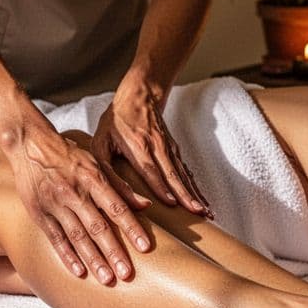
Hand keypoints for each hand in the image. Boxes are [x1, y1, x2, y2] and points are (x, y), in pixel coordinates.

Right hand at [9, 126, 150, 283]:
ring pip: (77, 236)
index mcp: (93, 179)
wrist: (30, 145)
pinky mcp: (39, 213)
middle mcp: (75, 193)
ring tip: (107, 279)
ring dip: (93, 259)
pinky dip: (67, 255)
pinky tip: (79, 271)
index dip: (131, 228)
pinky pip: (55, 238)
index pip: (116, 207)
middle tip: (127, 274)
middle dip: (113, 252)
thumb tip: (146, 205)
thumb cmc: (69, 155)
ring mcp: (55, 204)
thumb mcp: (96, 163)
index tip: (145, 247)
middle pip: (97, 227)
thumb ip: (121, 186)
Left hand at [90, 86, 210, 217]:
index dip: (161, 187)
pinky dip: (195, 187)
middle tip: (198, 213)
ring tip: (206, 212)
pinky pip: (185, 171)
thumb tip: (117, 195)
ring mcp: (169, 148)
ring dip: (194, 194)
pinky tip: (203, 201)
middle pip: (173, 175)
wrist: (139, 95)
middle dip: (186, 195)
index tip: (172, 203)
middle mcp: (158, 146)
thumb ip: (107, 171)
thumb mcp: (100, 144)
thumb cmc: (114, 123)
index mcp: (138, 145)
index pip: (150, 170)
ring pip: (183, 174)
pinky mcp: (174, 150)